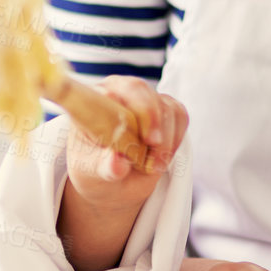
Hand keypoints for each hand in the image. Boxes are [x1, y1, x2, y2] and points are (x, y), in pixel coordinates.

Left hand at [63, 76, 187, 217]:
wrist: (112, 181)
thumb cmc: (94, 170)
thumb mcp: (92, 173)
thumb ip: (105, 167)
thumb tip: (117, 163)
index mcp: (91, 102)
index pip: (108, 91)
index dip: (124, 109)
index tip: (143, 137)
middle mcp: (115, 92)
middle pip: (138, 89)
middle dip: (151, 119)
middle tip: (154, 146)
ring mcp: (141, 98)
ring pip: (164, 105)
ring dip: (165, 139)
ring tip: (153, 165)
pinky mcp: (163, 108)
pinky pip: (179, 115)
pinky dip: (175, 139)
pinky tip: (162, 156)